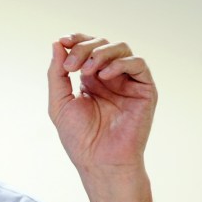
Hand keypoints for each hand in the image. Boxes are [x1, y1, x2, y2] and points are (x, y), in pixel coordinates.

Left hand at [47, 33, 157, 173]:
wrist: (99, 161)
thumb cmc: (79, 137)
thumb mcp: (59, 101)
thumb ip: (56, 73)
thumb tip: (57, 44)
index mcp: (90, 79)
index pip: (86, 48)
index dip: (76, 40)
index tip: (63, 41)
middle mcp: (110, 78)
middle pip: (102, 44)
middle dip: (84, 48)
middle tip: (71, 65)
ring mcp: (128, 82)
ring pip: (121, 49)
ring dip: (101, 53)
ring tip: (87, 70)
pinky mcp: (145, 90)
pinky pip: (138, 64)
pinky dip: (120, 64)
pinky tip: (104, 76)